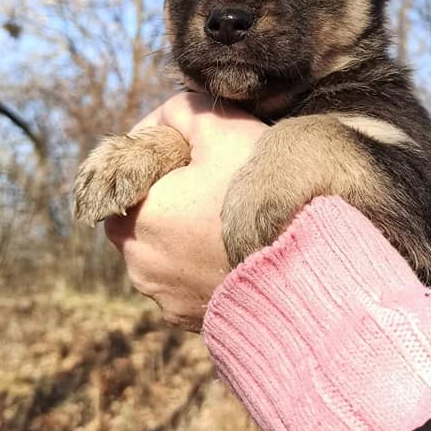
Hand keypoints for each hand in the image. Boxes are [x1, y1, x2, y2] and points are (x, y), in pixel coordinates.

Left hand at [105, 93, 268, 329]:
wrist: (301, 269)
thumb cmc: (255, 195)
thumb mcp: (221, 129)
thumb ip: (183, 111)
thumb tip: (169, 114)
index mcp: (133, 214)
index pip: (129, 171)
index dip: (160, 151)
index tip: (195, 146)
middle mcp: (136, 261)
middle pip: (145, 210)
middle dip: (171, 193)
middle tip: (213, 178)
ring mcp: (162, 296)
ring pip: (164, 248)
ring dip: (184, 230)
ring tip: (226, 214)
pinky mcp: (188, 318)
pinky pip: (187, 280)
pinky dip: (202, 263)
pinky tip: (234, 249)